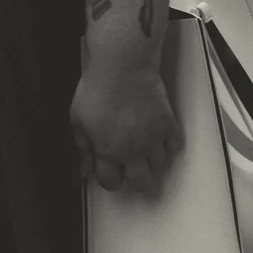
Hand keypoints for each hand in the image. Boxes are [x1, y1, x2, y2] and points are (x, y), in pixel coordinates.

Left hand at [72, 61, 183, 193]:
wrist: (122, 69)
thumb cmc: (98, 90)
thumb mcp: (77, 122)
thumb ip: (82, 149)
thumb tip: (84, 170)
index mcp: (107, 151)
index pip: (111, 182)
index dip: (109, 180)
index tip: (109, 172)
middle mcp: (132, 151)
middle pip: (141, 183)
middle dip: (134, 179)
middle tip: (130, 167)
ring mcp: (152, 139)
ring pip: (158, 165)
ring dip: (150, 159)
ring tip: (141, 146)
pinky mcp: (168, 125)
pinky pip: (174, 146)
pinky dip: (167, 144)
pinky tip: (156, 135)